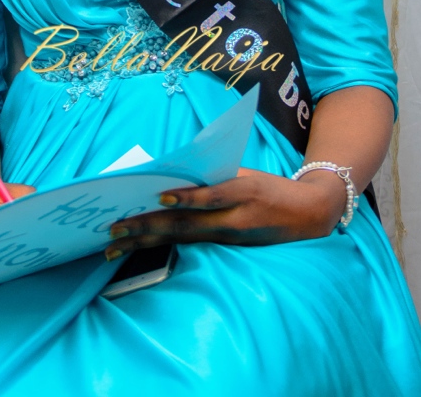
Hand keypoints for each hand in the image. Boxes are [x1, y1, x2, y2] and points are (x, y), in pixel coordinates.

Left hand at [105, 167, 346, 258]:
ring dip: (145, 241)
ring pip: (180, 239)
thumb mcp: (246, 174)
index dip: (188, 197)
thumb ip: (214, 176)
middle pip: (186, 223)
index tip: (160, 195)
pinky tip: (141, 245)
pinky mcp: (224, 246)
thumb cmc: (268, 186)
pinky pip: (187, 245)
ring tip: (114, 245)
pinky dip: (160, 244)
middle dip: (147, 225)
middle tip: (114, 228)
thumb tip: (170, 176)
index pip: (213, 195)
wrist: (306, 214)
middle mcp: (234, 218)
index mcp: (243, 191)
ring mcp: (228, 236)